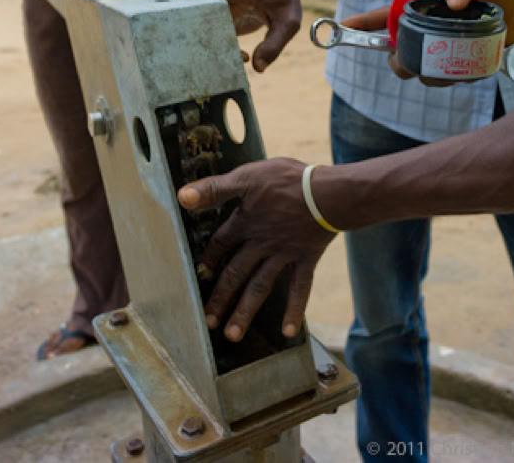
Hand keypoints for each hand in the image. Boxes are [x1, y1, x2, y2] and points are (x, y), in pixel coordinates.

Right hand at [173, 0, 300, 72]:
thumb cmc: (283, 2)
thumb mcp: (289, 22)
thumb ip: (275, 44)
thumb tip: (257, 68)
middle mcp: (227, 0)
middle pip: (201, 6)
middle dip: (186, 16)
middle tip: (182, 36)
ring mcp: (221, 12)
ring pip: (204, 26)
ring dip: (206, 44)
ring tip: (231, 57)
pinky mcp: (221, 25)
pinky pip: (214, 39)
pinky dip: (220, 51)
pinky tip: (243, 58)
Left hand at [177, 158, 335, 341]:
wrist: (331, 193)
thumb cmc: (289, 181)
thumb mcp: (248, 177)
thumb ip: (215, 189)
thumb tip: (182, 197)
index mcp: (245, 224)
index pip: (221, 244)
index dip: (209, 258)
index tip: (200, 275)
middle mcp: (261, 245)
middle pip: (235, 274)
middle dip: (220, 298)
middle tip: (207, 322)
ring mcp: (284, 256)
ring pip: (260, 287)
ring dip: (245, 312)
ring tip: (232, 336)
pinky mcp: (306, 260)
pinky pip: (300, 289)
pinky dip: (294, 311)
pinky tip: (288, 332)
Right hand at [342, 0, 513, 85]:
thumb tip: (453, 3)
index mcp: (419, 9)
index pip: (382, 17)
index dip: (361, 24)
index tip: (343, 26)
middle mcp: (423, 32)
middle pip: (394, 54)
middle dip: (397, 61)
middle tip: (413, 58)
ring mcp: (438, 51)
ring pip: (417, 71)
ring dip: (426, 74)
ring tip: (451, 64)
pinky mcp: (455, 66)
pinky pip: (442, 79)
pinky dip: (448, 79)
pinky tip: (464, 71)